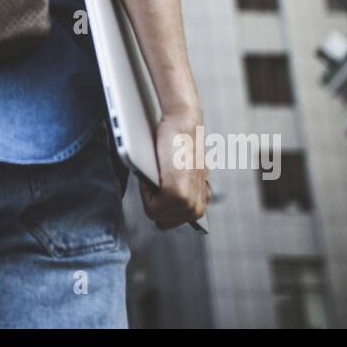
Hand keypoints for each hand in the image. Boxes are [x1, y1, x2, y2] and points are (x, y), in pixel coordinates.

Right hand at [139, 111, 209, 230]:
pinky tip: (158, 171)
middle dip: (153, 201)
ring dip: (149, 194)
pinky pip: (151, 206)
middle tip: (159, 177)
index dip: (158, 203)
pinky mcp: (176, 195)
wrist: (183, 125)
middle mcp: (197, 210)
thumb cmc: (179, 145)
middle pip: (160, 221)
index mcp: (200, 206)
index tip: (162, 183)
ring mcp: (187, 204)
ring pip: (154, 214)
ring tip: (159, 172)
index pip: (169, 222)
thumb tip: (170, 204)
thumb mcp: (186, 176)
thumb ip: (184, 193)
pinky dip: (146, 189)